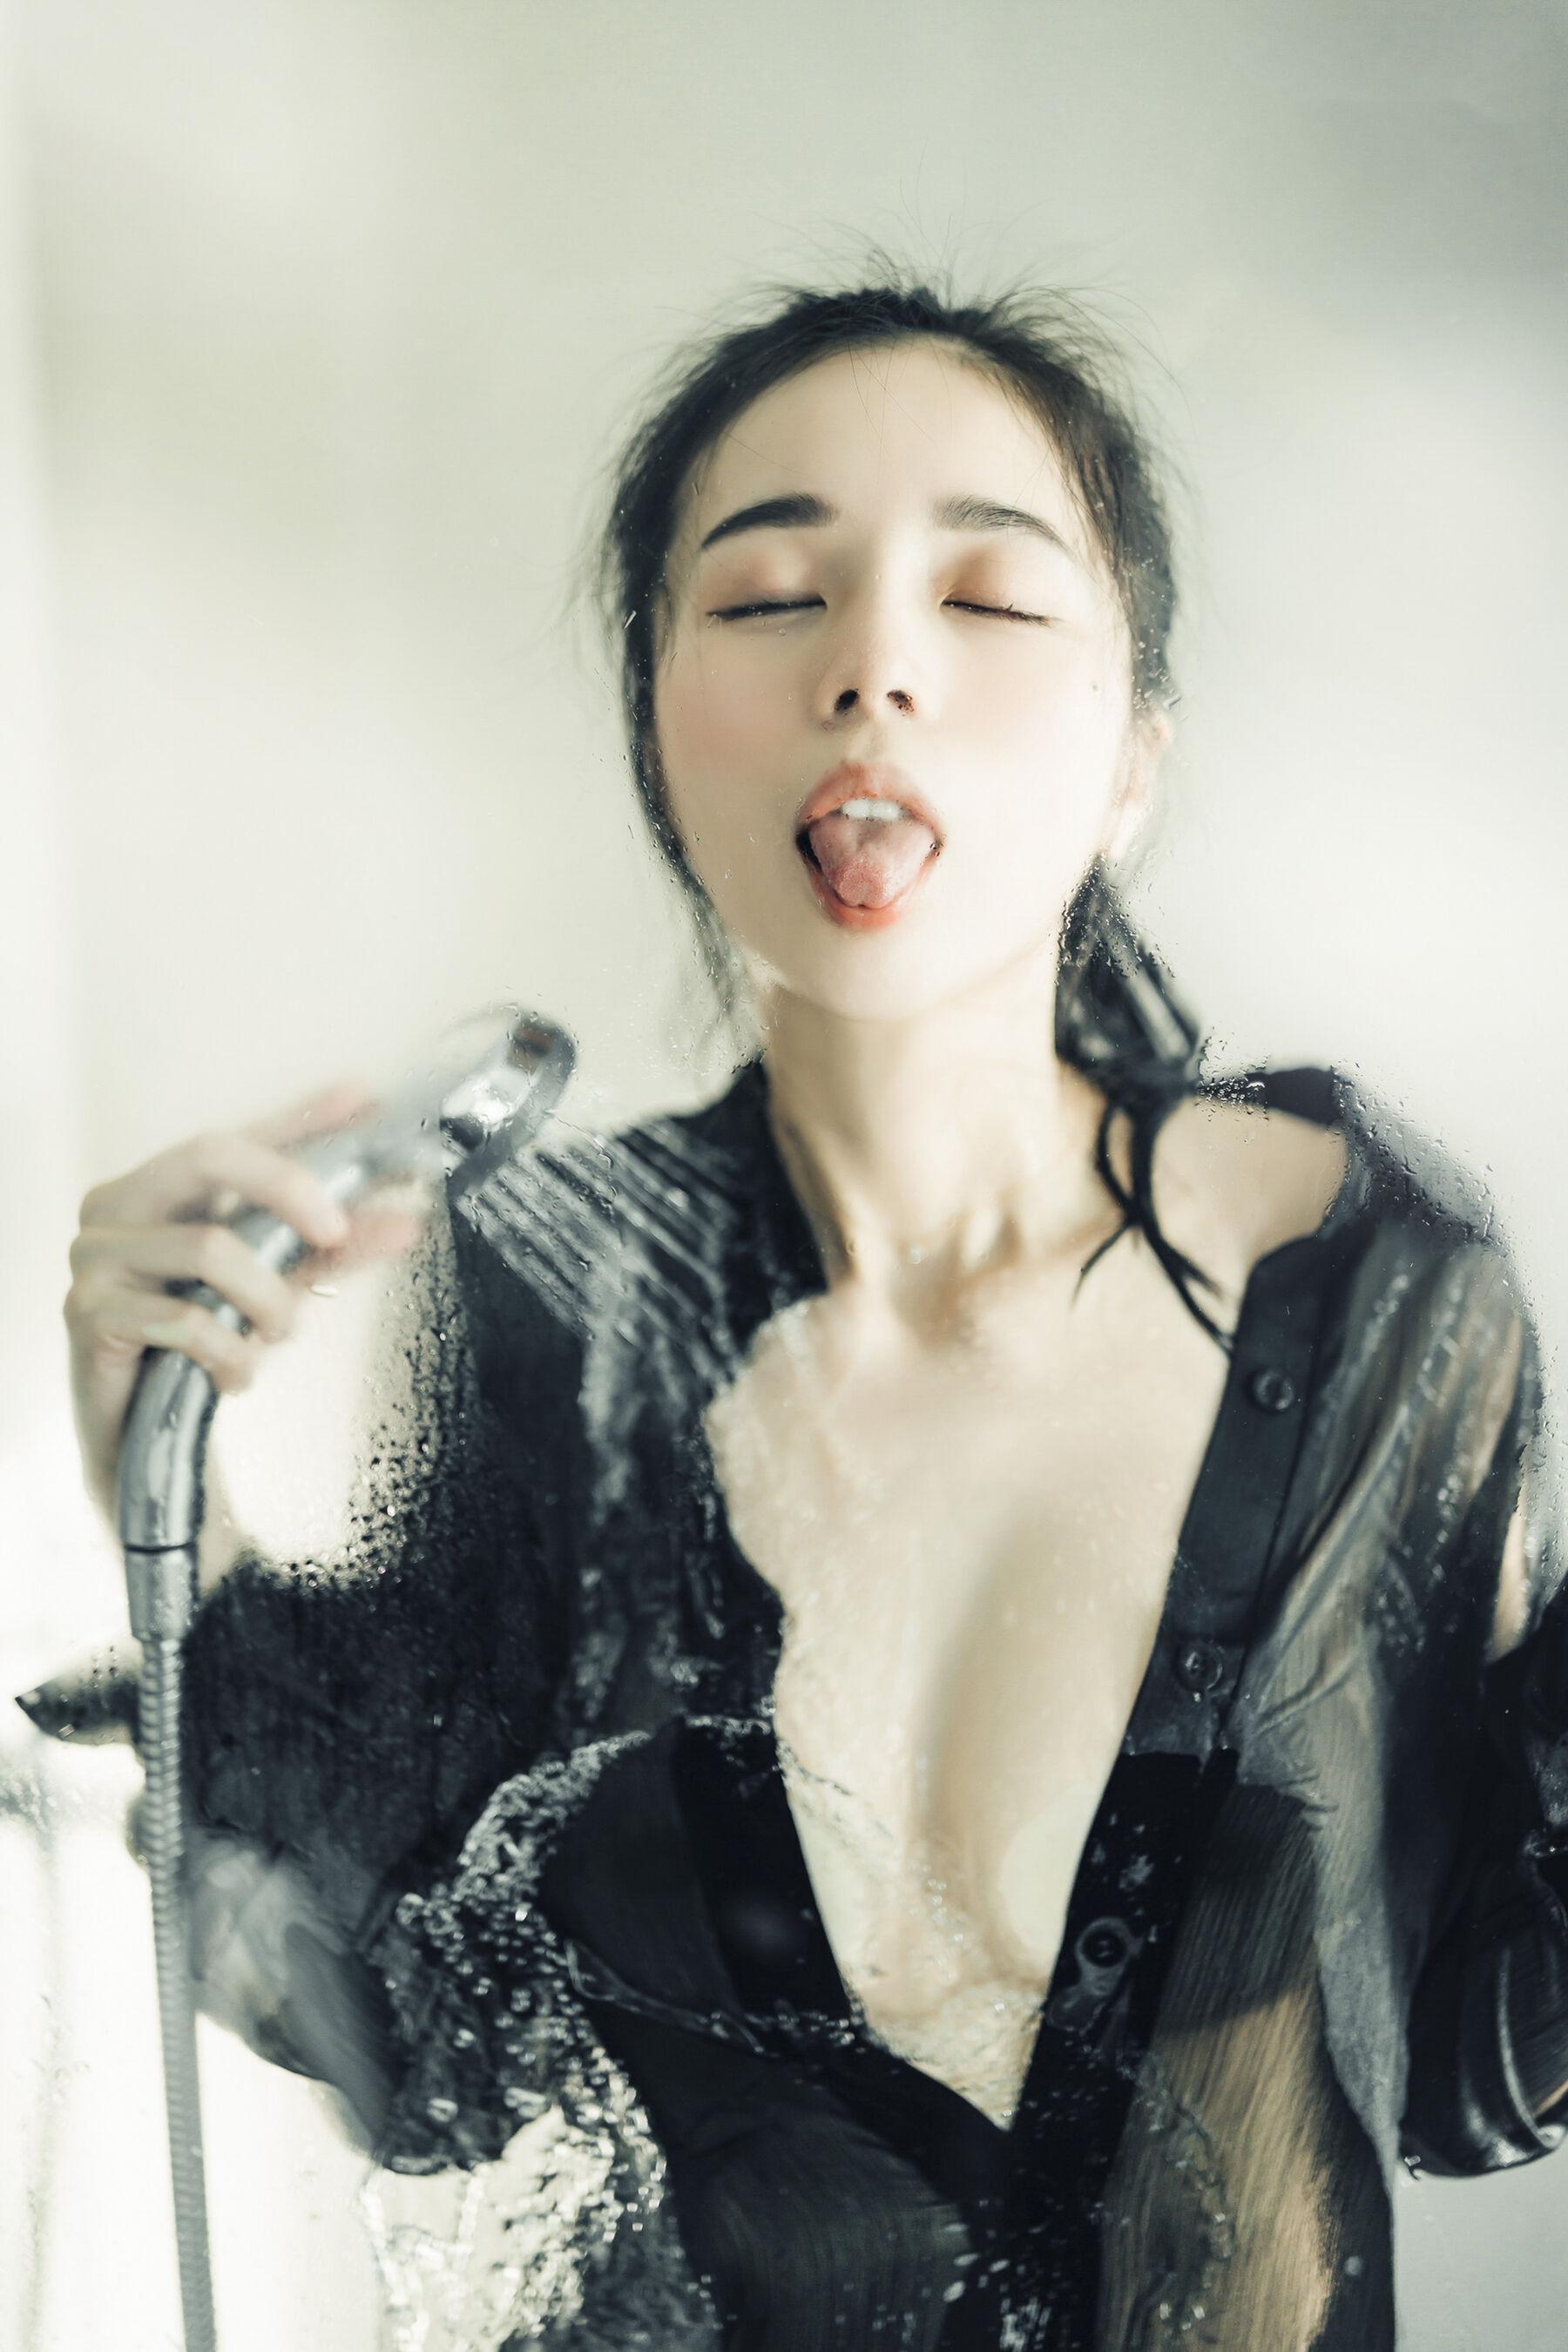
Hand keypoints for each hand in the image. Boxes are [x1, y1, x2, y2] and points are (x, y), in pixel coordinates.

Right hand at [63, 1080, 428, 1524]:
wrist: (140, 1433)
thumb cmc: (203, 1341)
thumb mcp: (276, 1285)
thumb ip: (329, 1250)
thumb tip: (402, 1219)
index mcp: (160, 1182)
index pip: (239, 1135)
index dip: (302, 1118)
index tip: (366, 1104)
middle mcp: (118, 1203)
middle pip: (211, 1153)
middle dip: (290, 1188)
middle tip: (337, 1233)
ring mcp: (95, 1254)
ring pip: (210, 1246)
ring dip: (268, 1300)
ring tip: (278, 1336)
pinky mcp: (89, 1311)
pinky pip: (186, 1319)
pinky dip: (232, 1353)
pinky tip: (237, 1376)